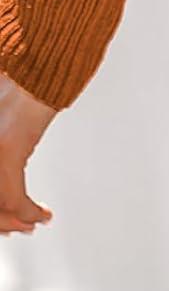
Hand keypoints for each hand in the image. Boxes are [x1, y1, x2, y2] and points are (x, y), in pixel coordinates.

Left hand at [0, 72, 56, 235]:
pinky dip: (30, 210)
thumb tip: (3, 174)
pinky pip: (15, 195)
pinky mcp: (7, 151)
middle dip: (2, 221)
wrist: (35, 62)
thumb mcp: (1, 120)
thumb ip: (1, 143)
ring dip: (16, 219)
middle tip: (18, 228)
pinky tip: (41, 213)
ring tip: (31, 223)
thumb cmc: (19, 82)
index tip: (4, 220)